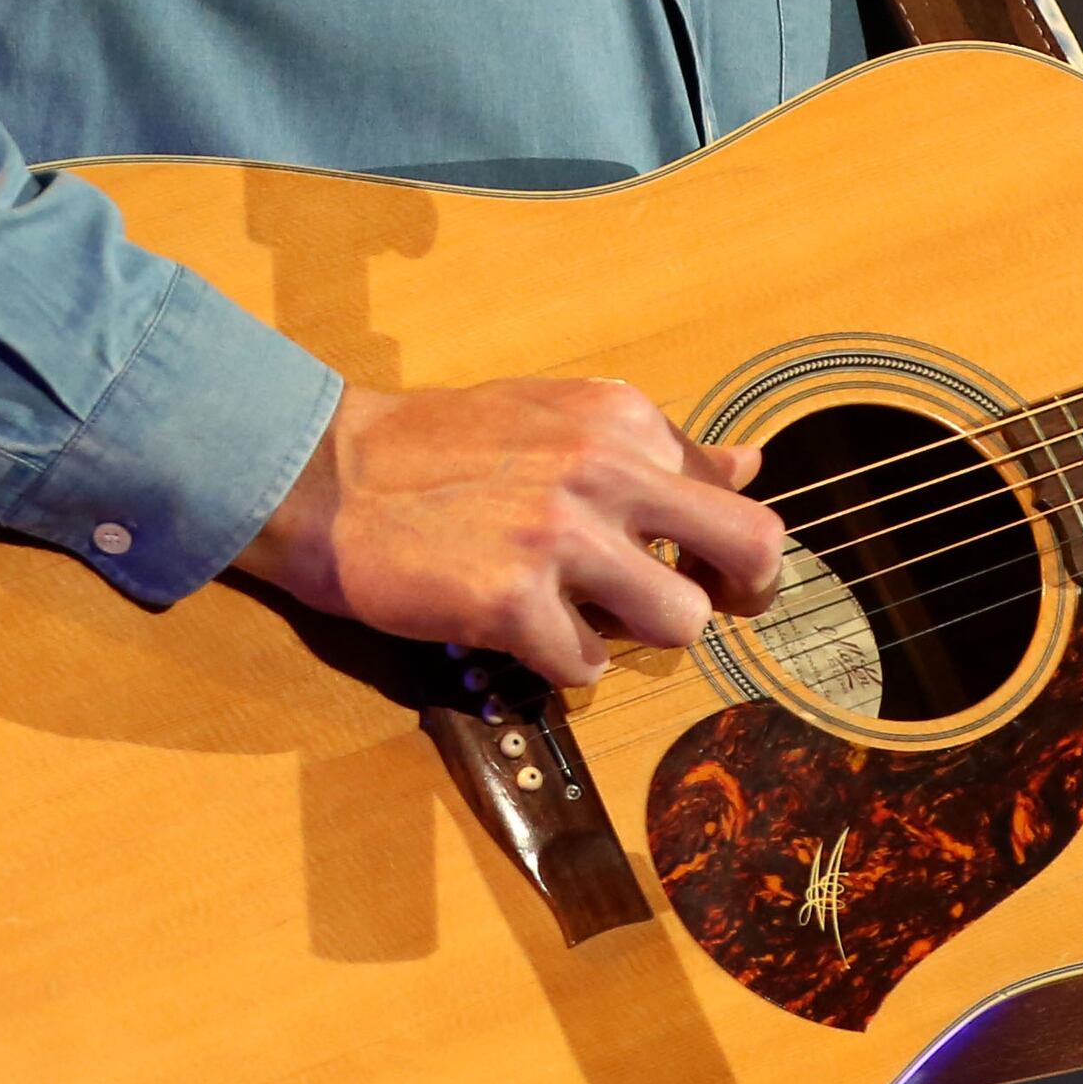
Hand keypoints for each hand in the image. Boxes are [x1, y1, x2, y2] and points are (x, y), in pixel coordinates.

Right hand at [235, 377, 785, 685]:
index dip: (729, 547)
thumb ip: (653, 447)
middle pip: (751, 549)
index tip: (708, 570)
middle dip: (740, 595)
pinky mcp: (514, 600)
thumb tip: (746, 463)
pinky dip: (564, 663)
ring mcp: (562, 536)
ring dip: (641, 636)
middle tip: (694, 610)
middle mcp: (606, 468)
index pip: (733, 492)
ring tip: (587, 619)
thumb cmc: (443, 450)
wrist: (331, 476)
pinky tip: (525, 633)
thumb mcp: (560, 418)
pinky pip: (589, 665)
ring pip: (683, 622)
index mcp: (623, 420)